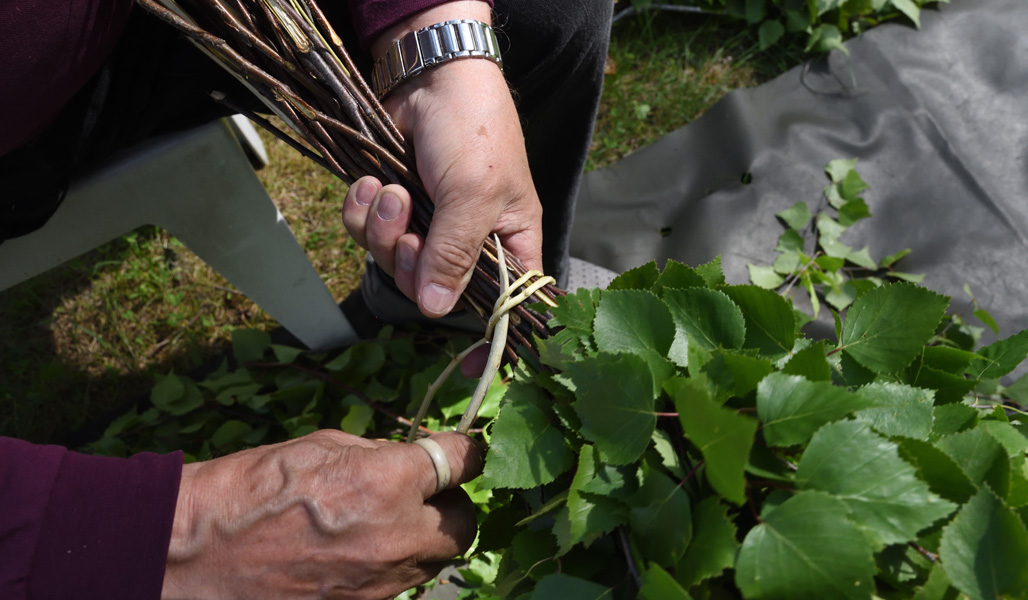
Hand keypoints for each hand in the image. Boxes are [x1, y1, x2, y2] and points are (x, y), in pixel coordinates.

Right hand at [161, 430, 483, 599]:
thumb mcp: (318, 446)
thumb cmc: (246, 489)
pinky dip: (388, 566)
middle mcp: (396, 539)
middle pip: (465, 525)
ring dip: (422, 538)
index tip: (460, 450)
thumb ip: (376, 454)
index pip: (461, 461)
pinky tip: (353, 553)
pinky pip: (396, 585)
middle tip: (425, 493)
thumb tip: (406, 461)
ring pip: (434, 561)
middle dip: (451, 505)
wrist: (190, 557)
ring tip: (382, 523)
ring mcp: (380, 585)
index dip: (464, 451)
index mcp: (388, 484)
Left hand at [342, 1, 543, 317]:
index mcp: (509, 245)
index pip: (508, 308)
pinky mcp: (389, 206)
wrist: (429, 75)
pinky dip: (361, 210)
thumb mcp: (474, 196)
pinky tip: (369, 183)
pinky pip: (364, 232)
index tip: (472, 371)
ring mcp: (425, 225)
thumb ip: (455, 255)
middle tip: (409, 226)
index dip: (492, 341)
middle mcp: (467, 242)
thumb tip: (433, 311)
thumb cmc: (474, 131)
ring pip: (390, 261)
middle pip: (429, 289)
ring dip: (382, 229)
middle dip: (408, 261)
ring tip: (390, 191)